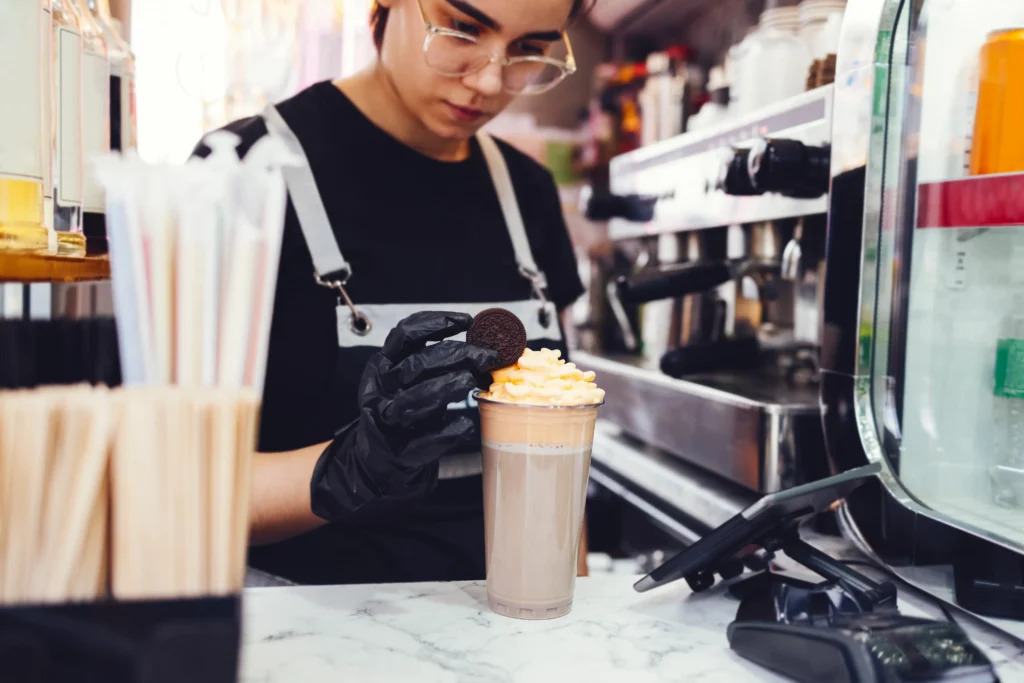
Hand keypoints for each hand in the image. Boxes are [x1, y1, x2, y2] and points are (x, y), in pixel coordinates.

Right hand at [310, 312, 500, 522]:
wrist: (381, 457)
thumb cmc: (404, 411)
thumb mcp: (413, 380)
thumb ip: (438, 363)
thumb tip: (482, 347)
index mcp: (383, 364)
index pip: (405, 334)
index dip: (436, 324)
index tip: (466, 321)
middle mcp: (381, 387)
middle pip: (417, 364)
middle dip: (456, 356)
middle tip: (486, 357)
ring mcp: (385, 419)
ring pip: (414, 399)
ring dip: (447, 388)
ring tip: (472, 383)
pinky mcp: (396, 449)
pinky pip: (424, 440)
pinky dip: (446, 432)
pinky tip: (464, 426)